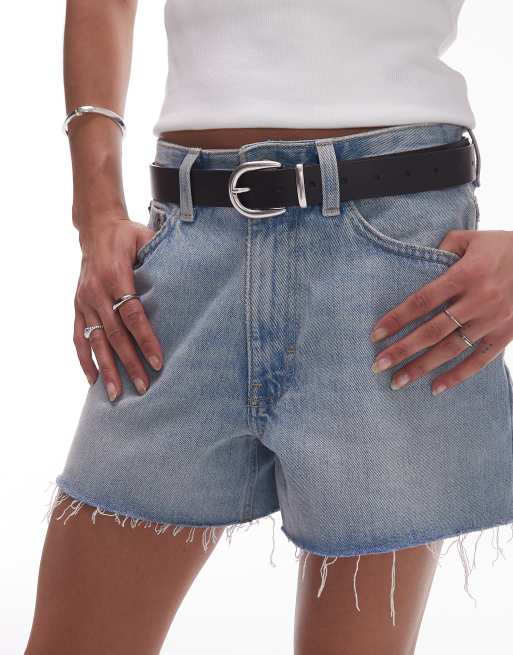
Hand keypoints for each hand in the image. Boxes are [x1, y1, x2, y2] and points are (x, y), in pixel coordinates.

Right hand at [73, 212, 162, 400]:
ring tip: (117, 394)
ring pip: (95, 341)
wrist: (95, 228)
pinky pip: (78, 337)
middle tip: (144, 387)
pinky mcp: (77, 306)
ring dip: (107, 369)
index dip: (145, 339)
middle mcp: (96, 292)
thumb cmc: (127, 235)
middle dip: (129, 363)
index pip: (132, 315)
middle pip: (115, 335)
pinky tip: (93, 380)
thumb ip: (161, 256)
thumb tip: (189, 271)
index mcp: (116, 276)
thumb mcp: (145, 238)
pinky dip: (84, 359)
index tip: (157, 362)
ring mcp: (84, 301)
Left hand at [369, 230, 512, 394]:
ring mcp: (493, 320)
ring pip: (451, 349)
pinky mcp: (506, 334)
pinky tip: (435, 388)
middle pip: (433, 330)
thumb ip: (441, 249)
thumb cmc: (502, 247)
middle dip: (403, 350)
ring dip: (422, 367)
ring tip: (397, 381)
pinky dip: (457, 376)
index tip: (376, 334)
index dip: (398, 318)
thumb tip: (415, 261)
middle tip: (377, 365)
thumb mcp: (471, 239)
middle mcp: (479, 300)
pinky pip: (479, 360)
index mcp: (466, 274)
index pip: (423, 300)